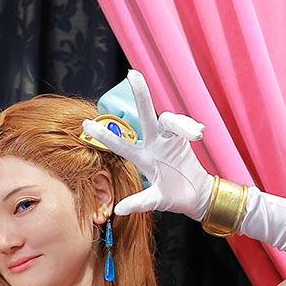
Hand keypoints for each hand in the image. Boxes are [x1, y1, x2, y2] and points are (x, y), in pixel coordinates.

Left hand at [82, 69, 213, 220]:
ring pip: (169, 120)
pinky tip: (198, 134)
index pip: (121, 144)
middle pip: (147, 114)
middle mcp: (154, 143)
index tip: (86, 125)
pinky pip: (185, 127)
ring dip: (180, 124)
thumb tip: (118, 210)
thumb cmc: (175, 196)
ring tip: (195, 135)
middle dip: (140, 93)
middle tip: (132, 74)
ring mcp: (169, 139)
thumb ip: (139, 203)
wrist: (198, 195)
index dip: (104, 135)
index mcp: (143, 158)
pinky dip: (190, 128)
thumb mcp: (156, 201)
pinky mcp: (184, 138)